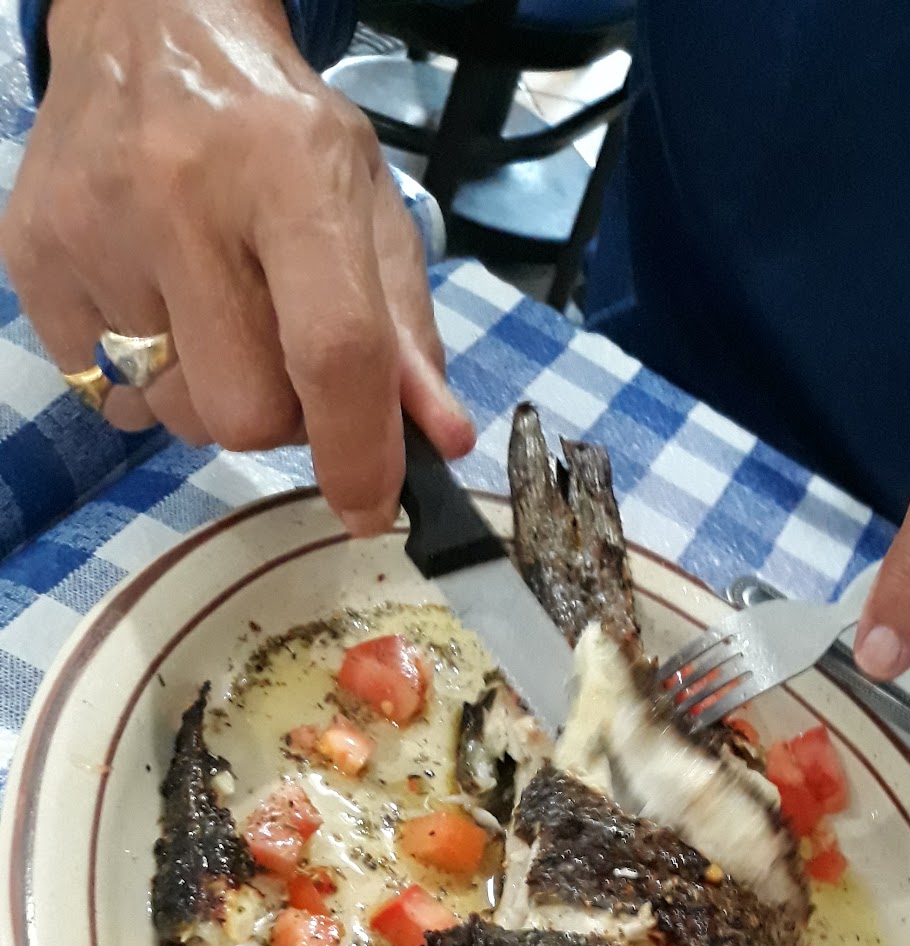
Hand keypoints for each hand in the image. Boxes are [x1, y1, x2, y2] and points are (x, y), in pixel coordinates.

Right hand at [0, 0, 474, 533]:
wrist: (147, 31)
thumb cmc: (275, 134)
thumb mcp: (366, 206)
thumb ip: (408, 332)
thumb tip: (441, 442)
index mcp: (289, 174)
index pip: (332, 348)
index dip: (357, 449)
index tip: (369, 506)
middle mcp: (179, 195)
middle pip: (243, 410)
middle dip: (280, 419)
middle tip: (282, 358)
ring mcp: (93, 228)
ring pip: (177, 415)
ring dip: (213, 397)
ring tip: (214, 315)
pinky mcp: (34, 258)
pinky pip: (109, 393)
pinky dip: (148, 376)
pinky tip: (157, 302)